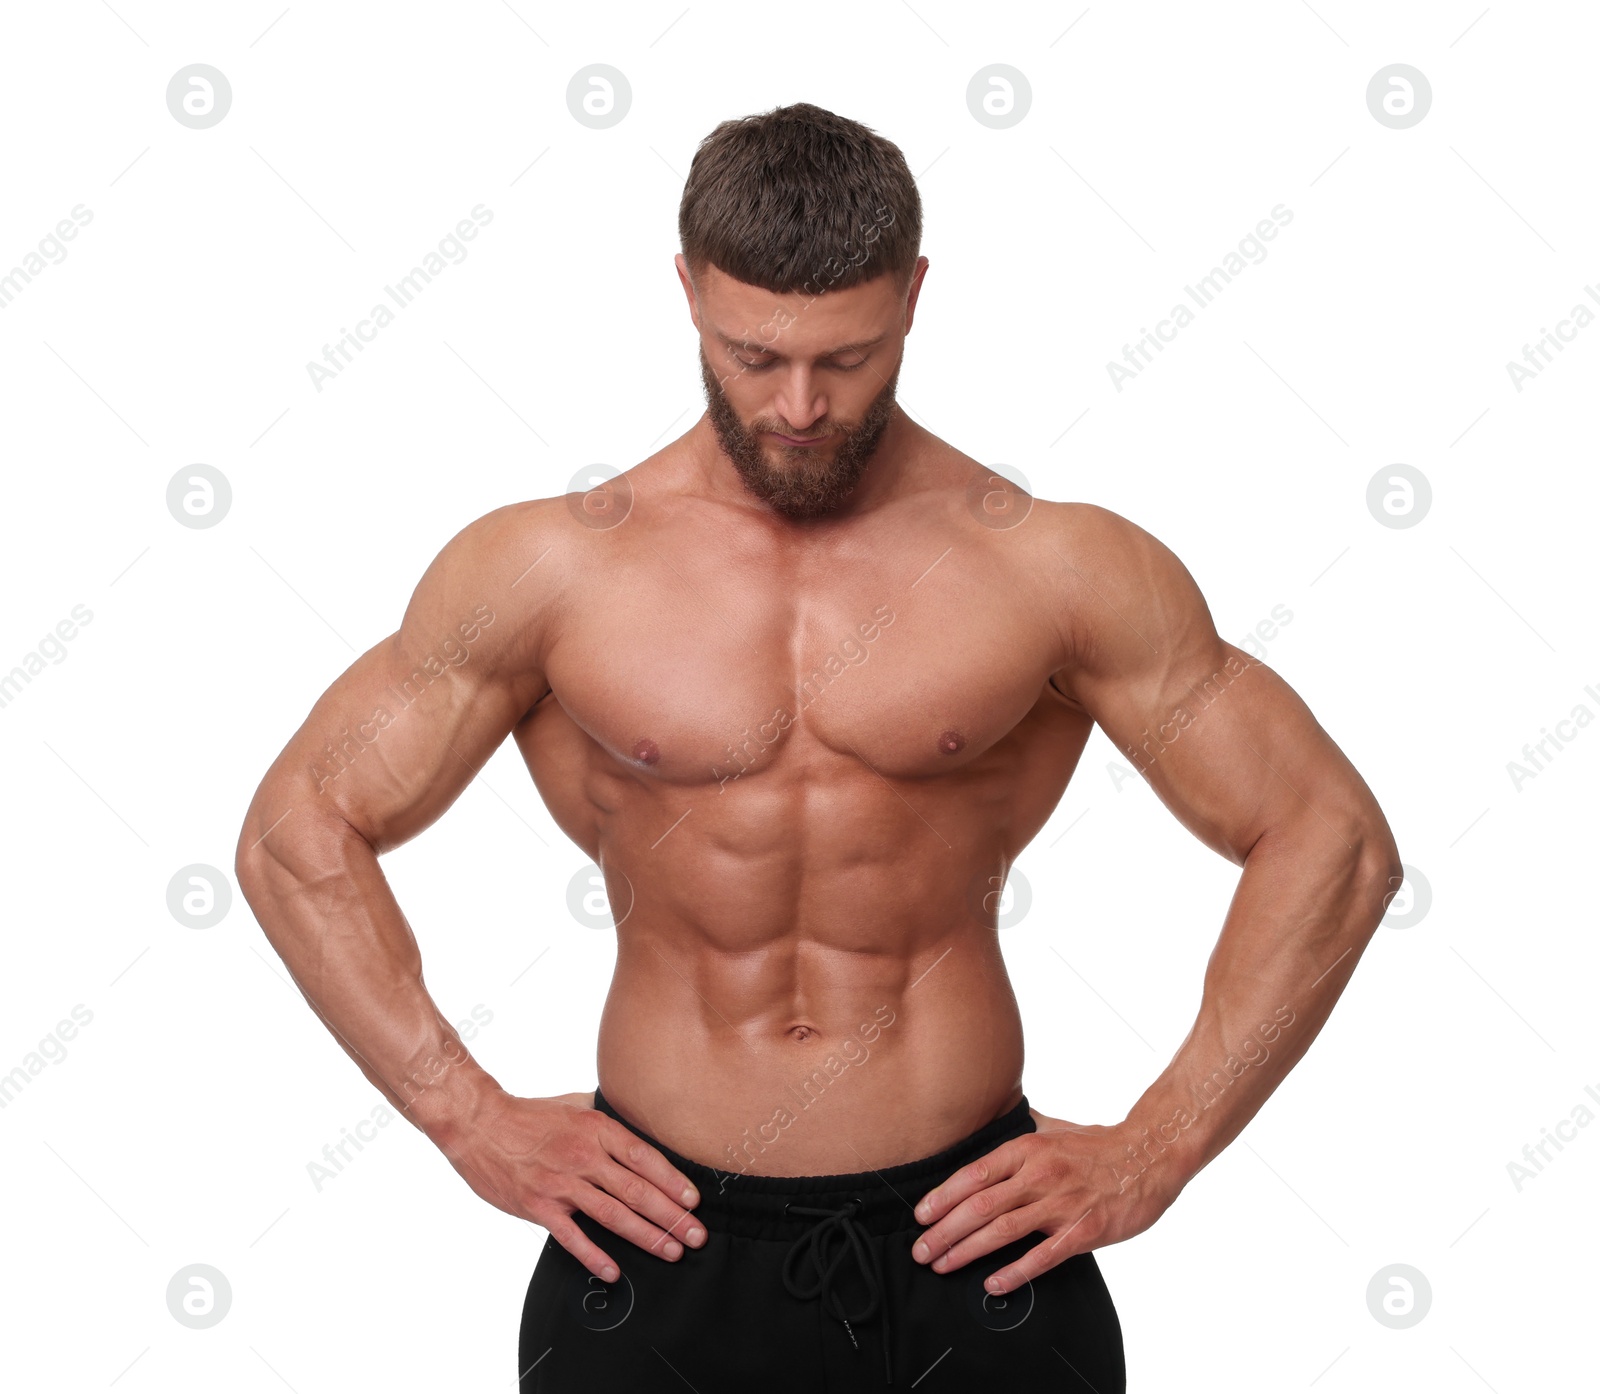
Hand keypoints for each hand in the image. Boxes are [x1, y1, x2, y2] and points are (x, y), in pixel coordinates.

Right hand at [433, 1088, 707, 1283]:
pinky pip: (572, 1236)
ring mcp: (561, 1183)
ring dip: (647, 1236)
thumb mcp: (574, 1104)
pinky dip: (594, 1256)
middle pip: (636, 1190)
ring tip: (672, 1251)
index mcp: (596, 1128)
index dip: (672, 1181)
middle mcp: (583, 1156)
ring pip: (613, 1215)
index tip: (693, 1201)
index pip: (644, 1158)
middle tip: (696, 1235)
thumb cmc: (530, 1115)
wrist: (480, 1125)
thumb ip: (605, 1117)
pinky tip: (614, 1271)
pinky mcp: (538, 1206)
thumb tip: (637, 1125)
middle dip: (672, 1216)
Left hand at [910, 1106, 1180, 1294]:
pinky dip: (1016, 1271)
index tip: (920, 1215)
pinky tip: (993, 1283)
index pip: (973, 1174)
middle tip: (921, 1250)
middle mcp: (1039, 1174)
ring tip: (942, 1265)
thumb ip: (1022, 1127)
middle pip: (980, 1205)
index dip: (943, 1196)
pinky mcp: (1083, 1230)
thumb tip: (992, 1117)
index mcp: (1027, 1149)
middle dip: (944, 1230)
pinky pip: (1043, 1255)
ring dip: (967, 1250)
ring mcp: (1061, 1204)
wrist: (1149, 1157)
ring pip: (1003, 1230)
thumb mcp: (1054, 1127)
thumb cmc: (1098, 1144)